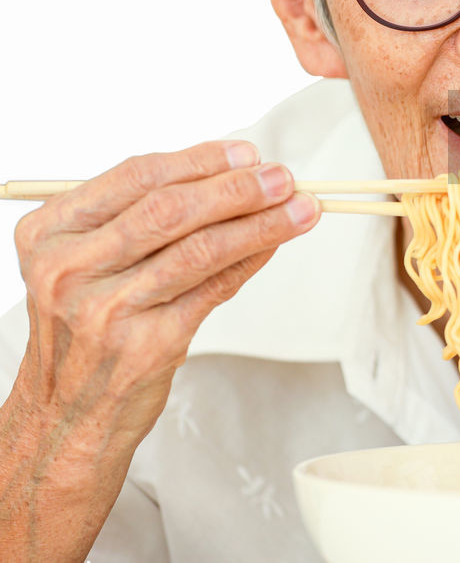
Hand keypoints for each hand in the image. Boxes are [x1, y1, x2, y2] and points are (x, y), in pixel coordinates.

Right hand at [2, 140, 318, 560]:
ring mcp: (107, 310)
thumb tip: (231, 176)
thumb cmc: (84, 330)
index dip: (199, 160)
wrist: (65, 415)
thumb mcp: (85, 264)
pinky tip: (276, 245)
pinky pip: (214, 289)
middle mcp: (70, 270)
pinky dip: (252, 261)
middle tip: (283, 176)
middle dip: (238, 188)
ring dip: (260, 223)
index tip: (245, 153)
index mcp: (48, 234)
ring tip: (301, 208)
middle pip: (170, 209)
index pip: (135, 176)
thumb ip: (138, 218)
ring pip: (200, 248)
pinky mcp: (147, 345)